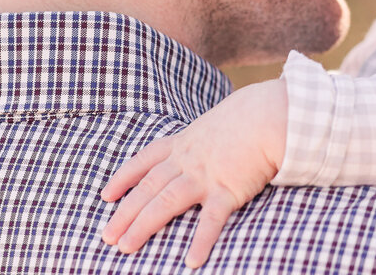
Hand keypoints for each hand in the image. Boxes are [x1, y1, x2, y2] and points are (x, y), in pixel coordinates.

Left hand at [100, 79, 287, 267]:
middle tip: (107, 237)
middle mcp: (187, 160)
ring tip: (125, 247)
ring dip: (143, 225)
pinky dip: (200, 240)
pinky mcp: (227, 190)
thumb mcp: (214, 123)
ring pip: (165, 202)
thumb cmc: (248, 116)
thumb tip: (202, 144)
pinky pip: (210, 220)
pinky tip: (191, 261)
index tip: (107, 195)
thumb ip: (202, 139)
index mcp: (183, 143)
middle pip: (148, 188)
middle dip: (124, 212)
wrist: (269, 114)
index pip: (145, 161)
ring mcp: (205, 175)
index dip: (124, 178)